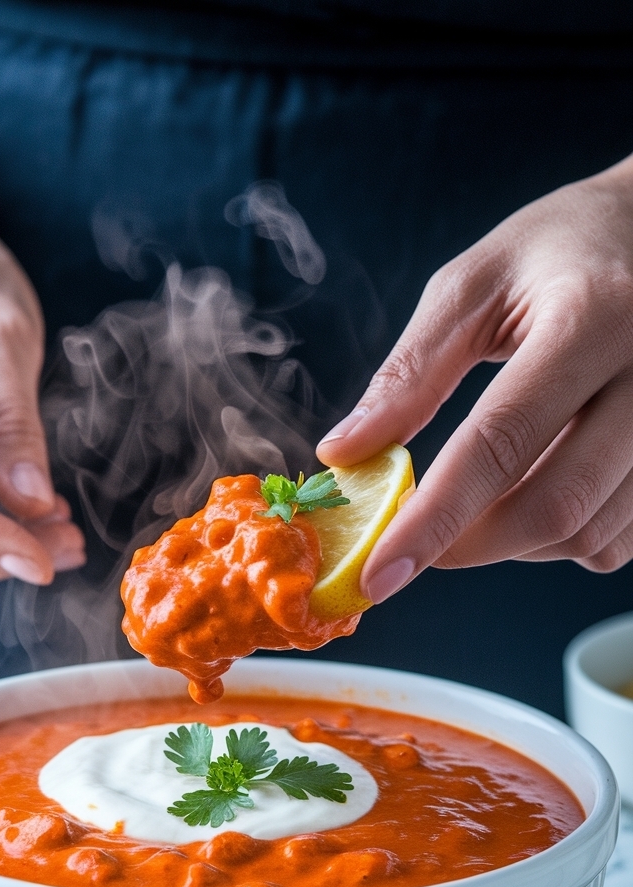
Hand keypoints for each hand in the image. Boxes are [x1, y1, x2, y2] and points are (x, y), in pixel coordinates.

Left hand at [317, 156, 632, 603]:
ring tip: (483, 499)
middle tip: (418, 544)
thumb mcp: (475, 286)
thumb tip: (344, 455)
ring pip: (589, 535)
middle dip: (470, 544)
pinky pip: (620, 541)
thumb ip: (410, 373)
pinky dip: (563, 539)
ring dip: (514, 543)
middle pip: (554, 505)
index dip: (434, 519)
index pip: (500, 442)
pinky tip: (540, 489)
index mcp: (592, 317)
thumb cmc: (564, 251)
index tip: (380, 573)